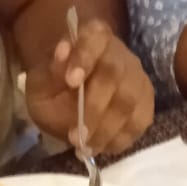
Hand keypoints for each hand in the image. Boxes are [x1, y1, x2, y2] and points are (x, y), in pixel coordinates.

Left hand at [25, 18, 154, 153]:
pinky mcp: (145, 101)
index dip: (85, 58)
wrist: (68, 96)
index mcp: (92, 37)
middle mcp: (120, 53)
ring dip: (106, 129)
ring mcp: (137, 77)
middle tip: (76, 135)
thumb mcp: (41, 81)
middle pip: (115, 74)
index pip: (95, 39)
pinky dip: (120, 138)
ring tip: (85, 147)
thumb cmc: (53, 87)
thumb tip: (62, 52)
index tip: (70, 81)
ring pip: (130, 101)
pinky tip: (100, 147)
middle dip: (95, 107)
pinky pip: (140, 120)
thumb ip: (50, 71)